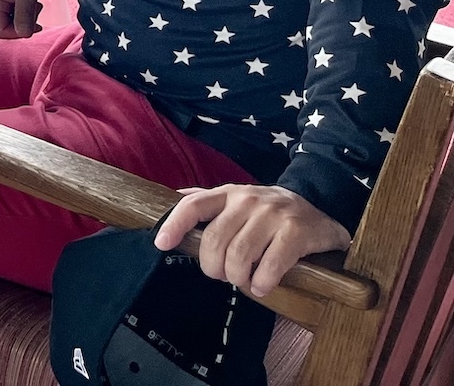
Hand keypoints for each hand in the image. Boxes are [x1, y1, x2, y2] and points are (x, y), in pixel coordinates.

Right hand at [0, 0, 44, 38]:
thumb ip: (24, 16)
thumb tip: (24, 34)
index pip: (1, 32)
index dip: (20, 32)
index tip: (36, 22)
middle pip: (3, 25)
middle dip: (22, 22)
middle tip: (36, 7)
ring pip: (6, 16)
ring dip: (22, 13)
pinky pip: (7, 7)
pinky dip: (19, 6)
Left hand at [155, 184, 351, 297]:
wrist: (320, 210)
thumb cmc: (269, 213)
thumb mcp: (237, 202)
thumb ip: (207, 201)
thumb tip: (171, 197)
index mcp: (228, 194)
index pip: (193, 205)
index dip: (174, 224)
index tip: (161, 244)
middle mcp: (247, 200)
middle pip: (215, 240)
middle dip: (213, 267)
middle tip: (221, 275)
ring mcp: (273, 215)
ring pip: (240, 255)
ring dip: (238, 278)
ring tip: (244, 282)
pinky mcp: (296, 232)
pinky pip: (270, 265)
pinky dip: (262, 282)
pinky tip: (262, 286)